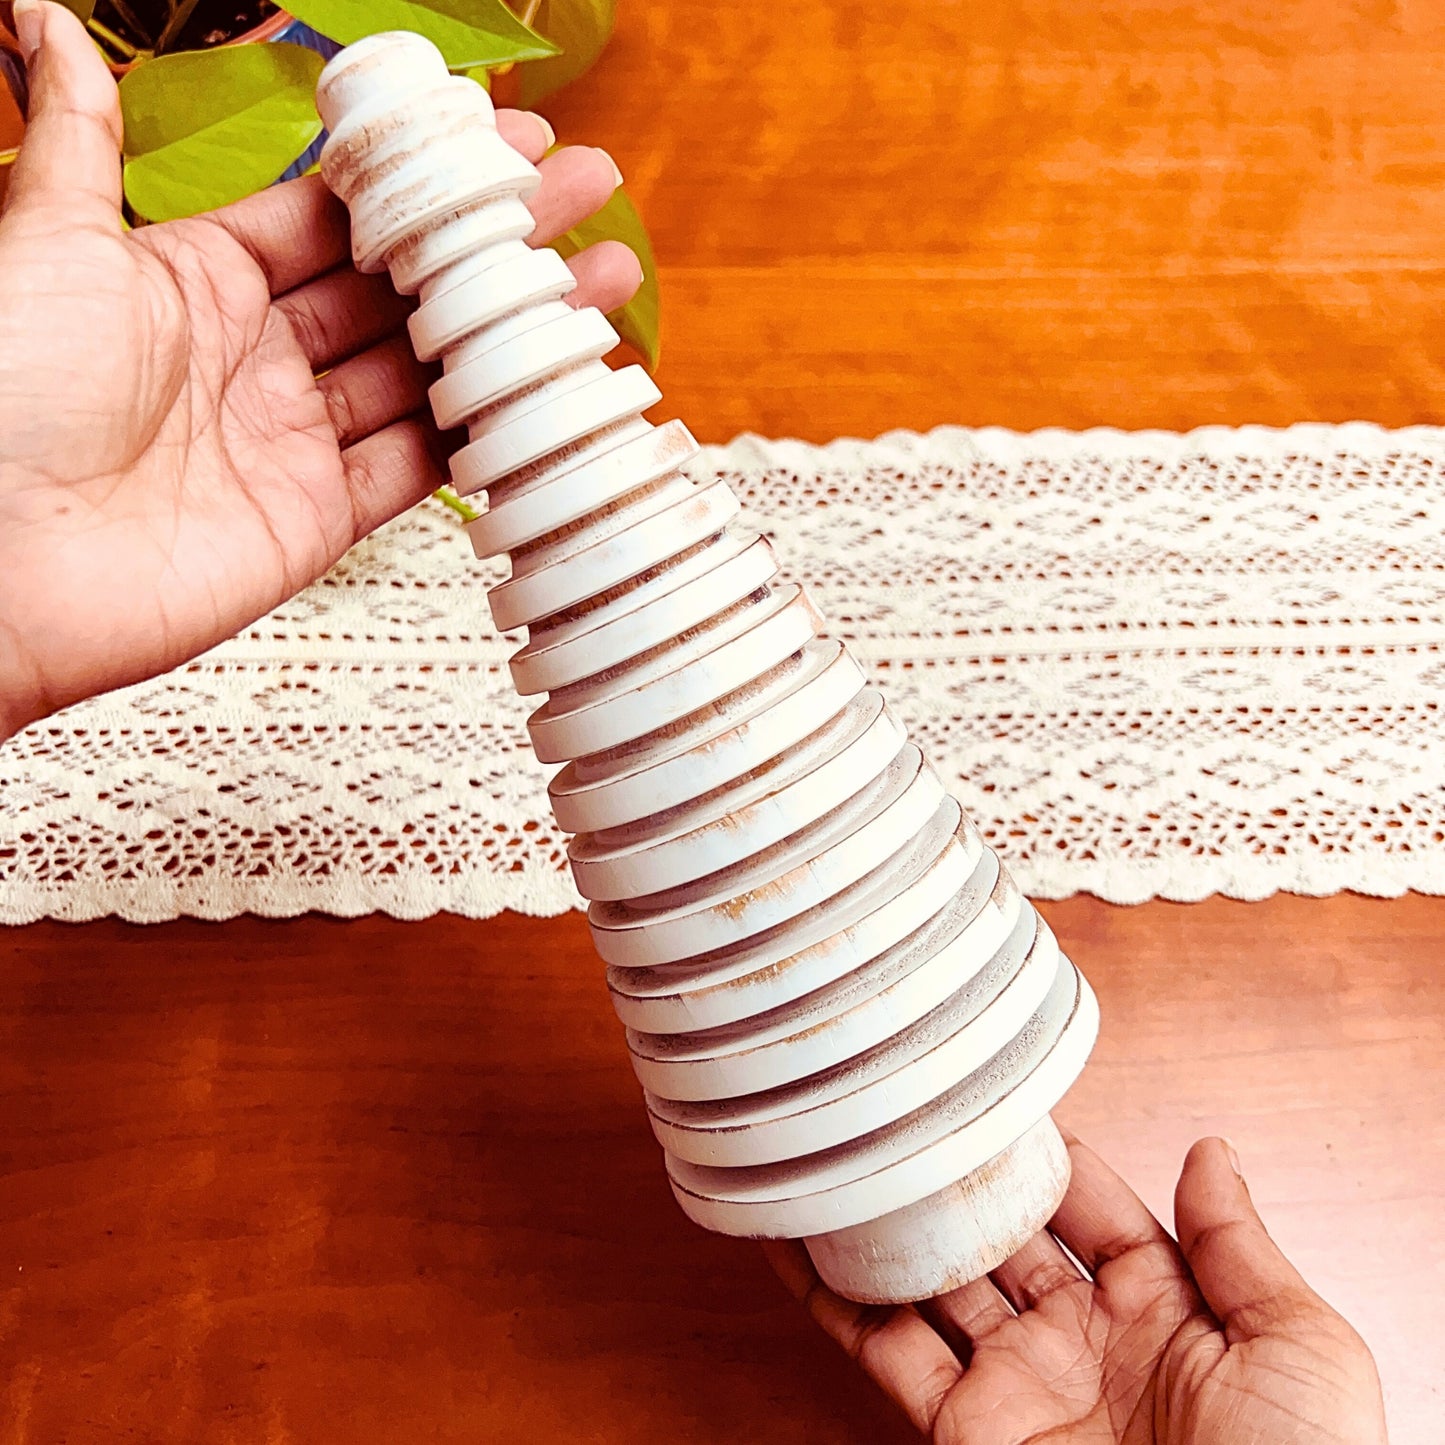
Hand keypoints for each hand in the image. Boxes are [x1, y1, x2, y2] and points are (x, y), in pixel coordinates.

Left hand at [0, 0, 641, 740]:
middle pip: (403, 290)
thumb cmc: (0, 398)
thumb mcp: (46, 242)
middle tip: (584, 200)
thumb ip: (78, 136)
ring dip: (514, 334)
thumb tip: (43, 17)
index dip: (424, 180)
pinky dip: (486, 434)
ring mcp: (293, 442)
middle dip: (495, 245)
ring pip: (428, 375)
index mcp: (199, 279)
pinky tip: (548, 393)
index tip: (505, 149)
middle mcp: (257, 359)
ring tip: (598, 284)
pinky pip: (418, 469)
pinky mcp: (317, 521)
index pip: (340, 216)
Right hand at [766, 1134, 1387, 1443]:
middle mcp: (1078, 1341)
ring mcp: (1016, 1385)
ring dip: (882, 1226)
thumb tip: (1209, 1150)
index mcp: (1161, 1311)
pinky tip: (799, 1245)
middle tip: (902, 1111)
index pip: (1089, 1205)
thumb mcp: (1297, 1348)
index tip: (994, 1097)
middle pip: (999, 1236)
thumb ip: (1239, 1249)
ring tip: (838, 1159)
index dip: (1044, 1152)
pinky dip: (833, 1300)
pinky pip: (885, 1352)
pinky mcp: (964, 1432)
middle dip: (954, 1178)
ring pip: (930, 1283)